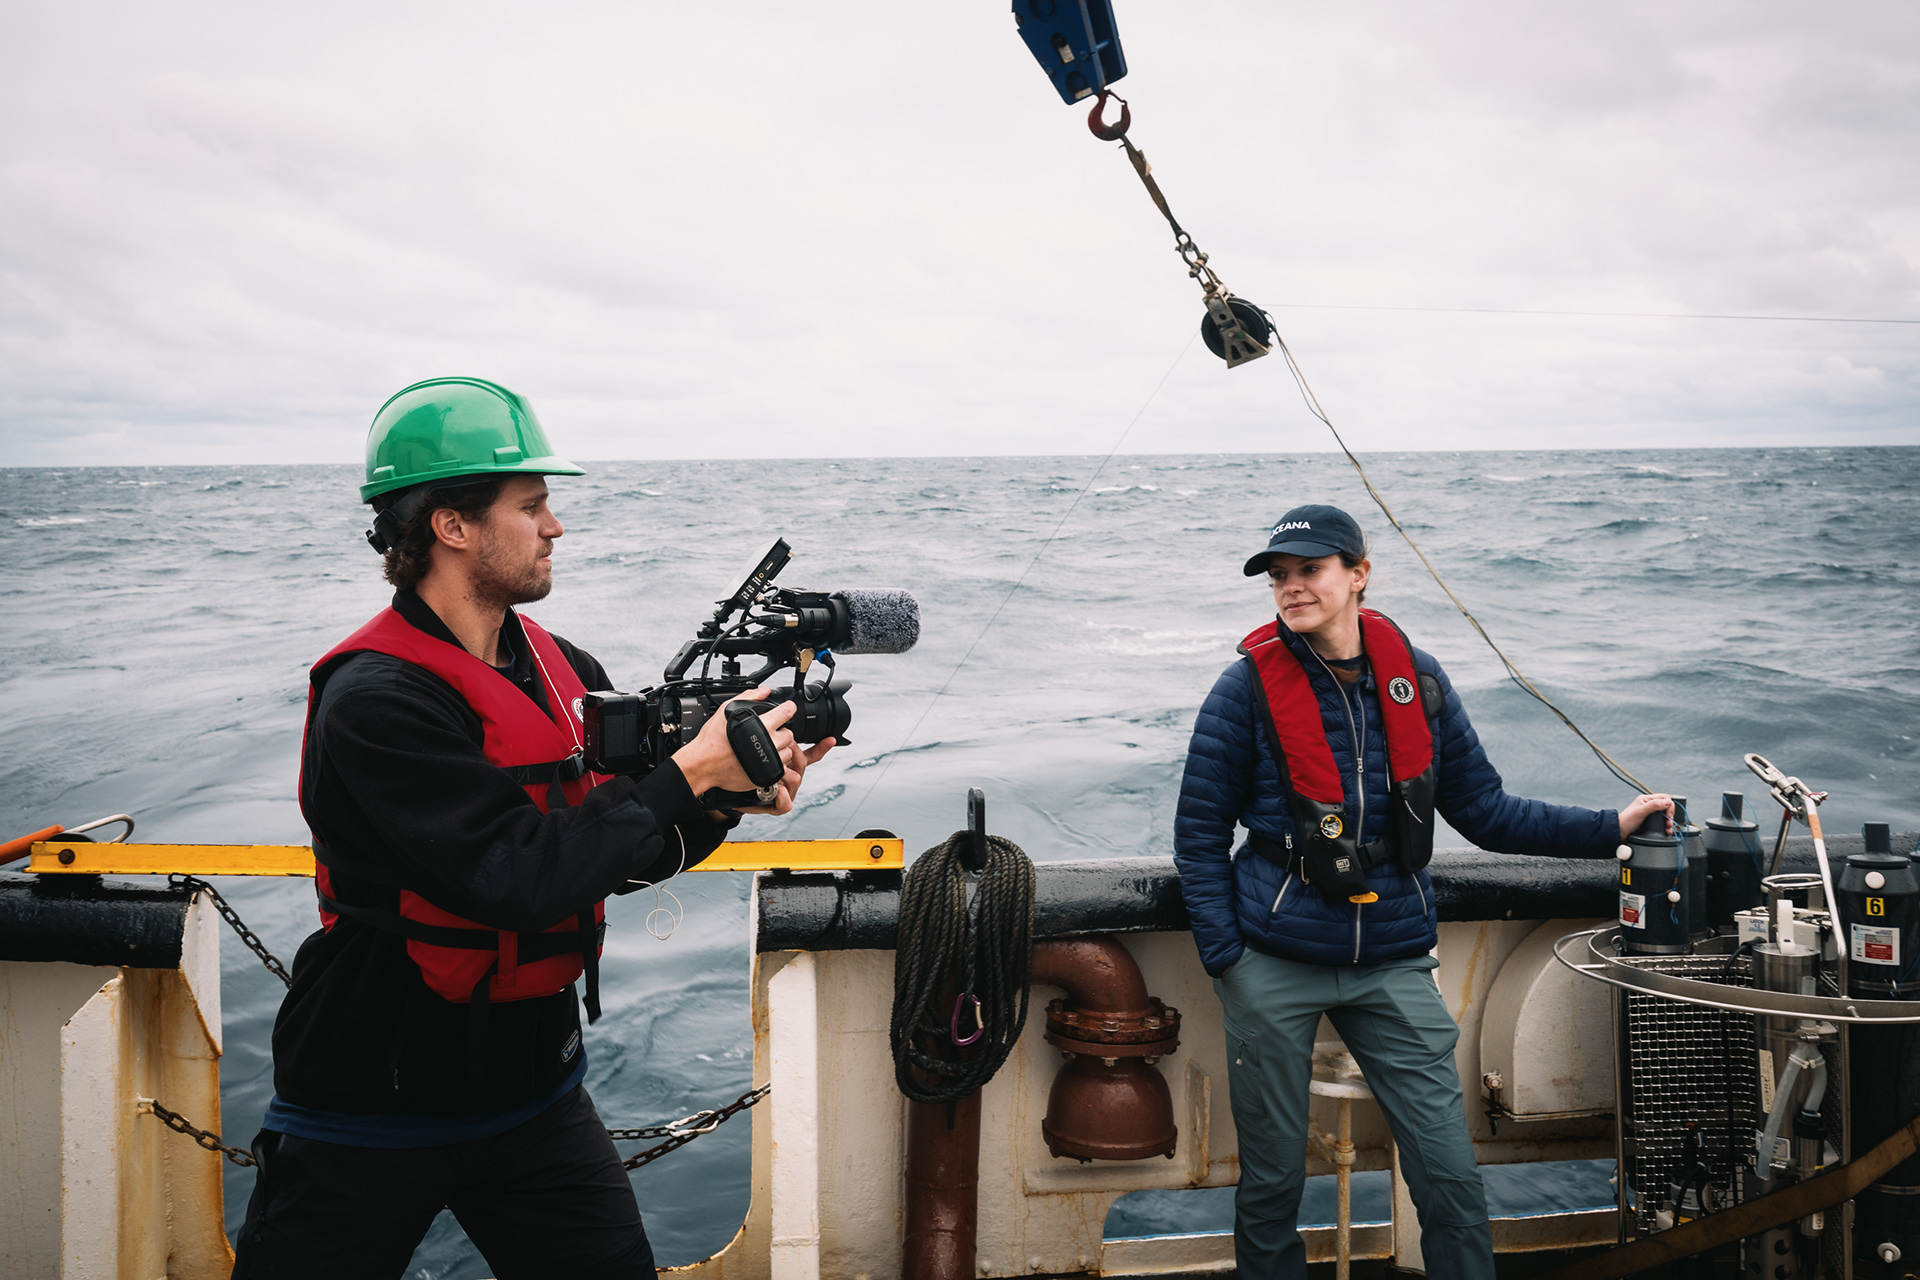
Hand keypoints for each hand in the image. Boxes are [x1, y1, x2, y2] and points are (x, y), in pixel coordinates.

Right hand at [670, 689, 798, 798]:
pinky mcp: (767, 775)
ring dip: (780, 748)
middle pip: (789, 733)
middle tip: (769, 733)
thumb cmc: (712, 740)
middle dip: (781, 731)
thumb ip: (748, 697)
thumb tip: (764, 691)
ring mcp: (769, 760)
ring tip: (765, 747)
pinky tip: (764, 759)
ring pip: (788, 751)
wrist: (704, 764)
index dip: (789, 708)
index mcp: (762, 725)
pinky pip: (782, 768)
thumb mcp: (727, 710)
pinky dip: (776, 763)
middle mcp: (769, 743)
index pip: (788, 712)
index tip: (787, 709)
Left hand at [734, 735, 836, 815]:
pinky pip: (784, 804)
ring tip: (780, 768)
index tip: (831, 739)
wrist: (733, 794)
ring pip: (796, 781)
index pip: (809, 755)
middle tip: (786, 745)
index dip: (821, 747)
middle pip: (802, 764)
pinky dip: (783, 798)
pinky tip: (779, 790)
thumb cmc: (747, 771)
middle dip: (796, 753)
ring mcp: (785, 791)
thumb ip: (769, 737)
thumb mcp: (759, 751)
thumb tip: (771, 710)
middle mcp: (790, 777)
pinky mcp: (776, 805)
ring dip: (789, 773)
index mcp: (789, 764)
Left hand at [1618, 793, 1675, 838]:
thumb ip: (1653, 805)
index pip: (1664, 798)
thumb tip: (1668, 802)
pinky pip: (1662, 824)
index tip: (1667, 815)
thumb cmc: (1626, 821)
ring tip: (1668, 828)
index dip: (1669, 806)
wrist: (1620, 833)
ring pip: (1665, 816)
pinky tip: (1666, 831)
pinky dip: (1666, 828)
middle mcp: (1649, 806)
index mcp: (1646, 800)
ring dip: (1669, 822)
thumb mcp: (1640, 812)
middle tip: (1668, 823)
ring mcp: (1650, 815)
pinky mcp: (1651, 823)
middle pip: (1667, 807)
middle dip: (1669, 815)